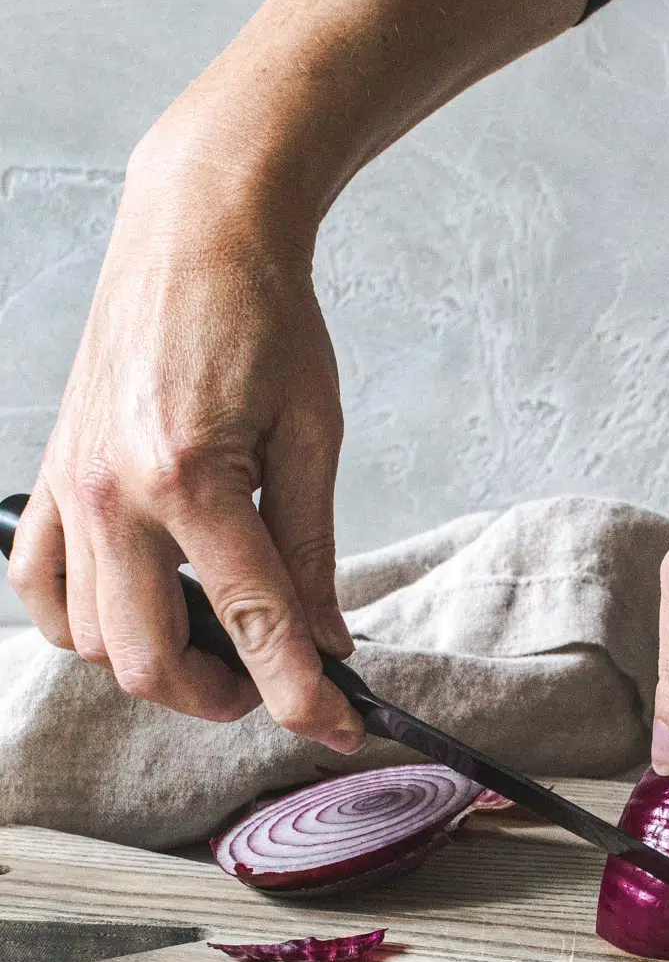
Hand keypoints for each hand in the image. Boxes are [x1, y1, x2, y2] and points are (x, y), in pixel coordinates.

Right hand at [8, 121, 364, 752]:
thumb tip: (326, 640)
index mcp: (193, 478)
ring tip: (214, 646)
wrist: (196, 231)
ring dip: (153, 665)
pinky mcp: (53, 474)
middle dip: (220, 698)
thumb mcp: (314, 434)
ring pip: (87, 639)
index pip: (255, 624)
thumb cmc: (264, 317)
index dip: (303, 696)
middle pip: (149, 659)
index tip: (337, 730)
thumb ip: (311, 550)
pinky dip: (81, 623)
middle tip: (272, 686)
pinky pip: (38, 585)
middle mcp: (115, 492)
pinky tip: (132, 613)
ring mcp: (72, 486)